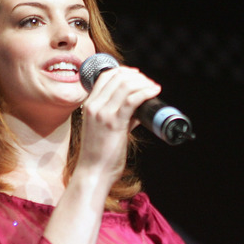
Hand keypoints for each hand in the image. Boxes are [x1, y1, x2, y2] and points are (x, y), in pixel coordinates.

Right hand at [77, 66, 160, 181]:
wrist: (93, 172)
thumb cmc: (100, 154)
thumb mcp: (107, 129)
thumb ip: (122, 116)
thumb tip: (139, 108)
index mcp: (89, 105)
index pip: (106, 76)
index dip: (124, 71)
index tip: (138, 76)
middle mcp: (94, 106)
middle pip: (117, 77)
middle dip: (138, 77)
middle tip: (149, 84)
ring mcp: (103, 113)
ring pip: (125, 85)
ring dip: (143, 83)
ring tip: (153, 88)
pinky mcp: (114, 123)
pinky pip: (131, 99)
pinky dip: (145, 92)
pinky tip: (154, 92)